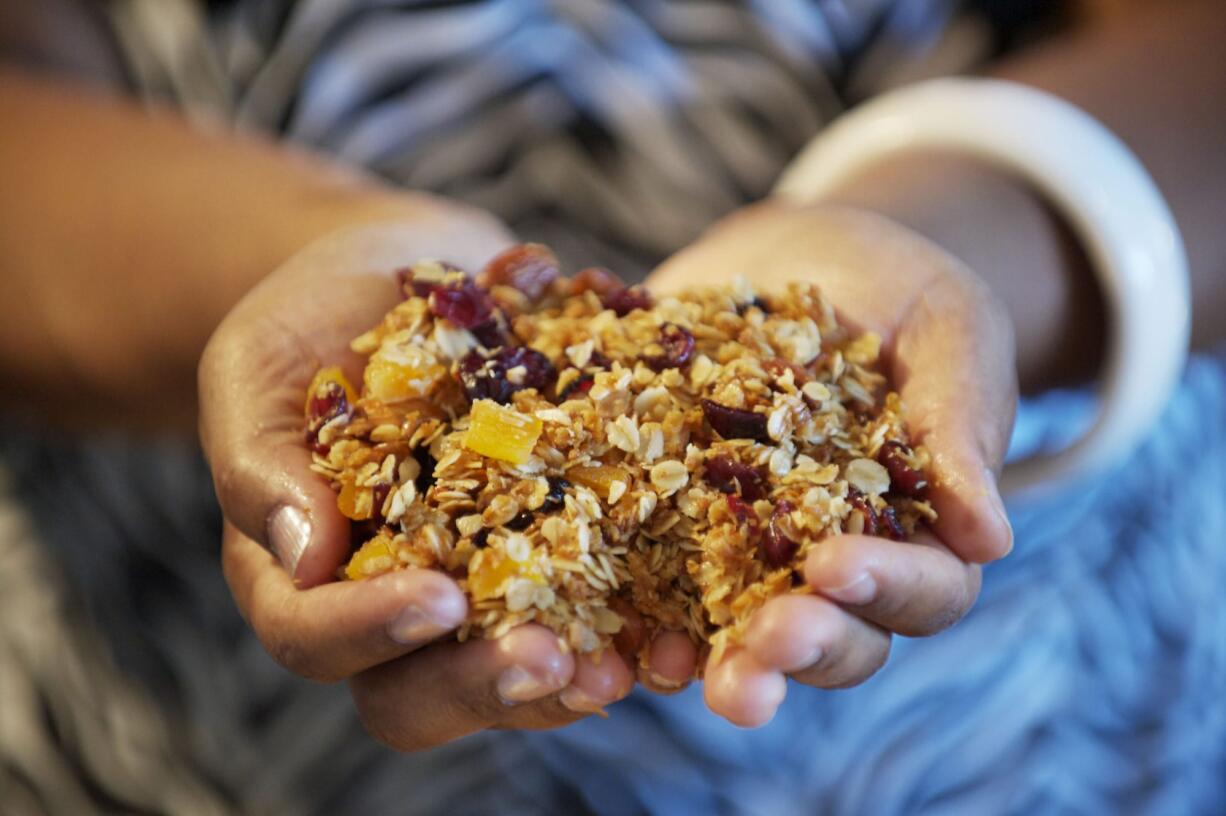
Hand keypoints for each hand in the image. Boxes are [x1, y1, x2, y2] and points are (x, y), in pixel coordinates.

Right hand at [199, 213, 692, 750]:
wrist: (398, 274)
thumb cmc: (308, 319)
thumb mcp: (260, 368)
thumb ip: (263, 459)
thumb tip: (307, 556)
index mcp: (303, 572)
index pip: (312, 634)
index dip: (369, 631)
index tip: (437, 597)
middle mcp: (387, 598)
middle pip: (414, 692)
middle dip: (482, 681)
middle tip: (553, 655)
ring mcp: (474, 584)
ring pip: (508, 671)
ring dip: (568, 679)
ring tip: (630, 661)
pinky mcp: (550, 552)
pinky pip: (588, 611)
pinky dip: (633, 623)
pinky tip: (678, 621)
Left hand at [643, 202, 1016, 725]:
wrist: (801, 254)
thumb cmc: (899, 290)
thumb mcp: (947, 329)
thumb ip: (962, 420)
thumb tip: (990, 538)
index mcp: (919, 529)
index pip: (925, 588)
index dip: (886, 588)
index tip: (833, 565)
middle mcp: (832, 561)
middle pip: (834, 638)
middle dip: (800, 647)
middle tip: (765, 642)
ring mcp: (748, 553)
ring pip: (742, 635)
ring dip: (713, 660)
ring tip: (670, 668)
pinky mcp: (671, 525)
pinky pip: (653, 587)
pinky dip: (629, 616)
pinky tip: (603, 630)